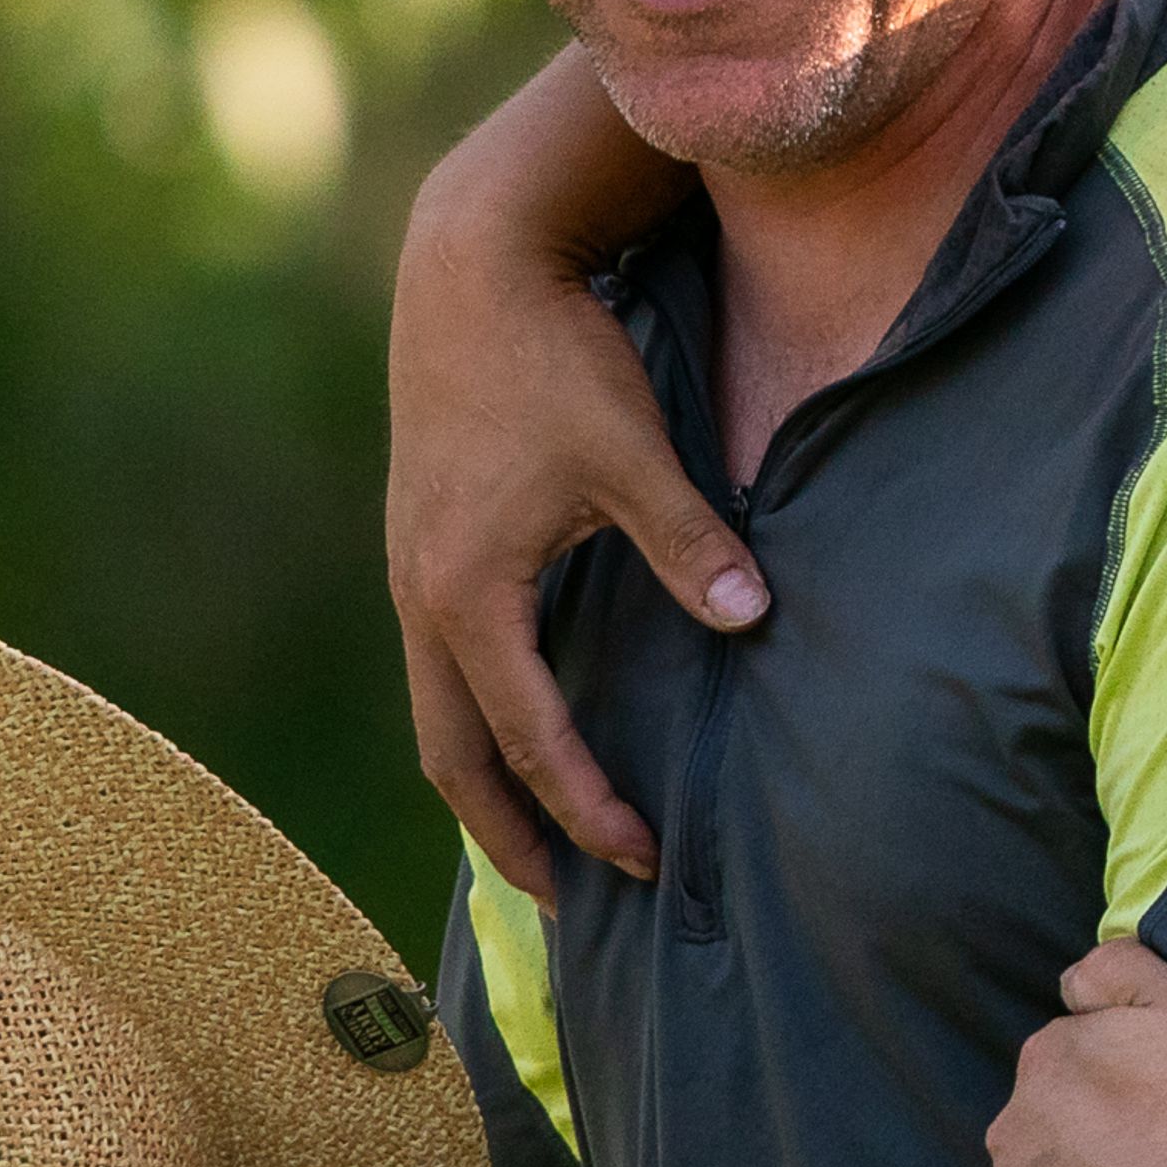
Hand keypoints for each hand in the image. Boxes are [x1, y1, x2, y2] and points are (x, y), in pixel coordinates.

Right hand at [388, 58, 764, 898]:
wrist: (470, 264)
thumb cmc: (554, 355)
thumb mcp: (632, 451)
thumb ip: (692, 544)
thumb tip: (756, 624)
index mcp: (469, 590)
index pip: (528, 738)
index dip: (585, 808)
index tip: (643, 857)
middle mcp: (422, 594)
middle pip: (451, 757)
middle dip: (507, 836)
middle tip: (568, 903)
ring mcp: (411, 569)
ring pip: (438, 711)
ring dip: (486, 781)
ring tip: (539, 839)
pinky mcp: (422, 540)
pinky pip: (441, 663)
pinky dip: (478, 715)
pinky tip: (524, 723)